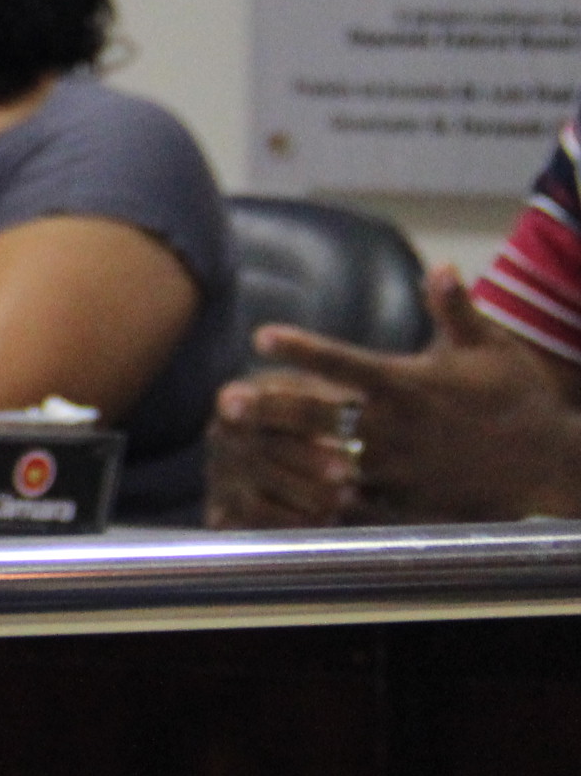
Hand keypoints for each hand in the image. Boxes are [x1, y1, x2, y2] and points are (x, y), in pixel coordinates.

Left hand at [209, 263, 580, 525]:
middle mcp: (398, 428)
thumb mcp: (490, 348)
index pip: (346, 362)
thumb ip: (456, 311)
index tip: (262, 336)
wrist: (553, 466)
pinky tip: (278, 501)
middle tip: (227, 402)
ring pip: (328, 464)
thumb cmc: (517, 399)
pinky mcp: (406, 506)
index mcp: (411, 384)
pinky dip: (316, 504)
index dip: (303, 348)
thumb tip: (442, 267)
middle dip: (273, 408)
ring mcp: (399, 471)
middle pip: (321, 416)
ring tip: (237, 450)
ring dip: (284, 457)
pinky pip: (351, 508)